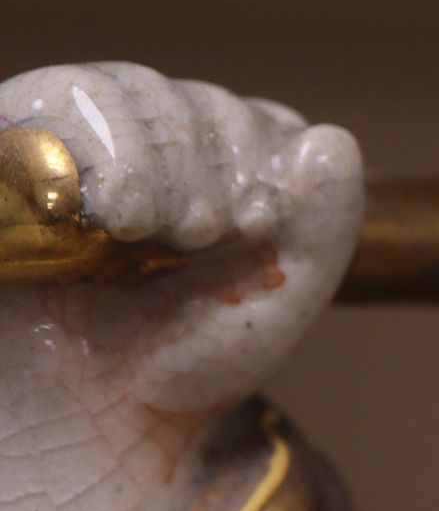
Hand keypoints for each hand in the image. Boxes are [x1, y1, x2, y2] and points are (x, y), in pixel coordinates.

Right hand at [0, 62, 361, 413]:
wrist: (77, 420)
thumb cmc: (178, 362)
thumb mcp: (272, 306)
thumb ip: (322, 229)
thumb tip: (334, 140)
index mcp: (215, 172)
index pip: (251, 120)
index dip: (260, 160)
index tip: (258, 227)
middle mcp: (142, 145)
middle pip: (181, 100)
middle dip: (202, 166)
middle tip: (193, 235)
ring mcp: (65, 146)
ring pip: (107, 91)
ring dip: (147, 159)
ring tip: (141, 228)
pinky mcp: (7, 156)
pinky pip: (35, 111)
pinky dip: (80, 152)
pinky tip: (102, 207)